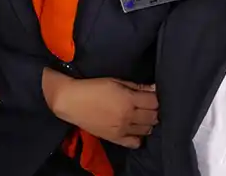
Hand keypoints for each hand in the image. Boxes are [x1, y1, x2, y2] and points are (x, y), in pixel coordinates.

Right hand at [42, 69, 156, 148]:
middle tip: (146, 105)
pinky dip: (139, 137)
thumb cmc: (92, 87)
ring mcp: (123, 129)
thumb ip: (136, 86)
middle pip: (153, 116)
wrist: (71, 101)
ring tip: (141, 116)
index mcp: (128, 100)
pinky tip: (135, 129)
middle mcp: (128, 116)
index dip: (154, 97)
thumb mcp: (115, 81)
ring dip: (148, 122)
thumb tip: (153, 88)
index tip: (150, 95)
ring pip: (148, 129)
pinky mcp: (116, 139)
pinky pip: (136, 143)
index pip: (154, 102)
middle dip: (153, 109)